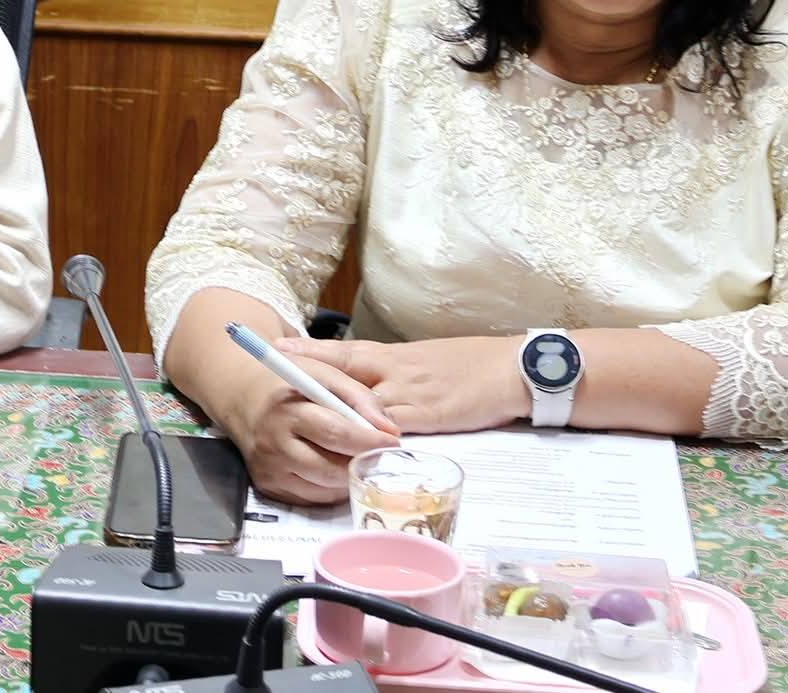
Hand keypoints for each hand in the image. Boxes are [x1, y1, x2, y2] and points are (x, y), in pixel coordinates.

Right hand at [224, 354, 397, 505]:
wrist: (243, 397)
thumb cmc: (289, 383)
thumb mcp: (324, 373)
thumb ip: (360, 397)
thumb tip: (390, 430)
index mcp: (286, 410)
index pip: (335, 433)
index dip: (368, 440)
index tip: (392, 441)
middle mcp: (274, 444)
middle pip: (330, 468)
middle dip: (361, 463)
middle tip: (379, 454)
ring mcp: (269, 470)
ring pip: (324, 489)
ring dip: (347, 477)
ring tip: (355, 457)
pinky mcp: (268, 487)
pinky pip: (311, 498)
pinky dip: (330, 487)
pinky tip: (333, 467)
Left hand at [276, 335, 529, 434]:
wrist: (513, 368)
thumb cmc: (472, 366)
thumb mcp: (427, 362)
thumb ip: (397, 375)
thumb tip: (372, 387)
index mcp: (395, 356)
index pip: (346, 351)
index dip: (312, 350)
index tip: (281, 345)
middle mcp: (396, 370)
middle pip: (344, 368)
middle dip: (309, 368)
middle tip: (275, 363)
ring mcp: (411, 391)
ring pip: (363, 401)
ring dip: (333, 408)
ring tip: (300, 410)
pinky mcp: (430, 414)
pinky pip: (394, 426)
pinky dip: (372, 435)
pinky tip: (351, 442)